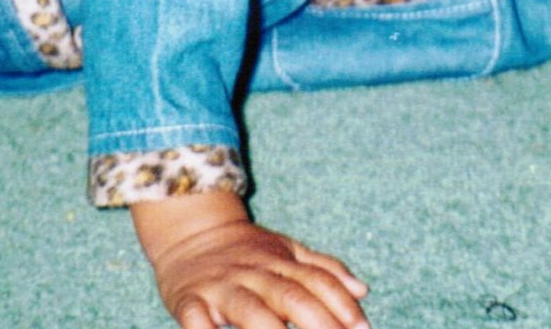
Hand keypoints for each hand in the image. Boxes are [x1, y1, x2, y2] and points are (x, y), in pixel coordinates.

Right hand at [132, 192, 369, 328]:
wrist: (188, 231)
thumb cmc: (246, 251)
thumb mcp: (286, 251)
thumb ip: (323, 270)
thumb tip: (362, 291)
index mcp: (280, 262)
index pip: (317, 281)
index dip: (342, 304)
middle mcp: (254, 274)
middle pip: (290, 297)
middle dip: (318, 322)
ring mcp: (220, 287)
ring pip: (249, 310)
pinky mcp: (189, 300)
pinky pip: (196, 320)